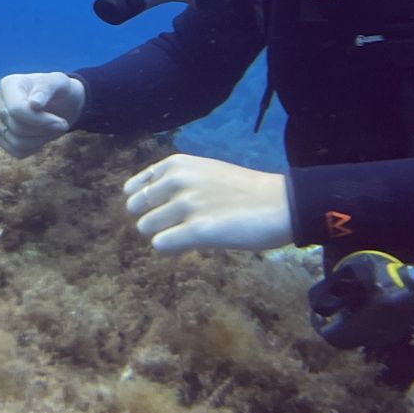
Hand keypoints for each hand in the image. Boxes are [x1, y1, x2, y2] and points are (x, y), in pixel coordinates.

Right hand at [0, 72, 85, 157]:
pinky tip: (43, 136)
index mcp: (8, 84)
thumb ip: (47, 89)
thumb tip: (34, 104)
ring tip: (53, 130)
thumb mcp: (59, 83)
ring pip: (16, 142)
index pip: (16, 110)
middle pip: (17, 128)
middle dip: (44, 130)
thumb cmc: (58, 89)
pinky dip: (34, 148)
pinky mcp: (1, 137)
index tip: (62, 123)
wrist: (59, 101)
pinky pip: (17, 152)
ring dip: (41, 140)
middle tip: (62, 125)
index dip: (40, 121)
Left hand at [123, 154, 291, 252]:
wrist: (280, 203)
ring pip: (145, 228)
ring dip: (163, 235)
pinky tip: (190, 245)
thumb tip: (144, 200)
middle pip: (136, 209)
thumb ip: (175, 181)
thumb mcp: (203, 171)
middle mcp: (177, 180)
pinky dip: (171, 248)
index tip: (161, 212)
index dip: (144, 204)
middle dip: (152, 220)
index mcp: (176, 164)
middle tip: (176, 225)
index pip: (134, 187)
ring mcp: (186, 204)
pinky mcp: (197, 230)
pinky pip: (161, 244)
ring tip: (188, 234)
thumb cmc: (243, 190)